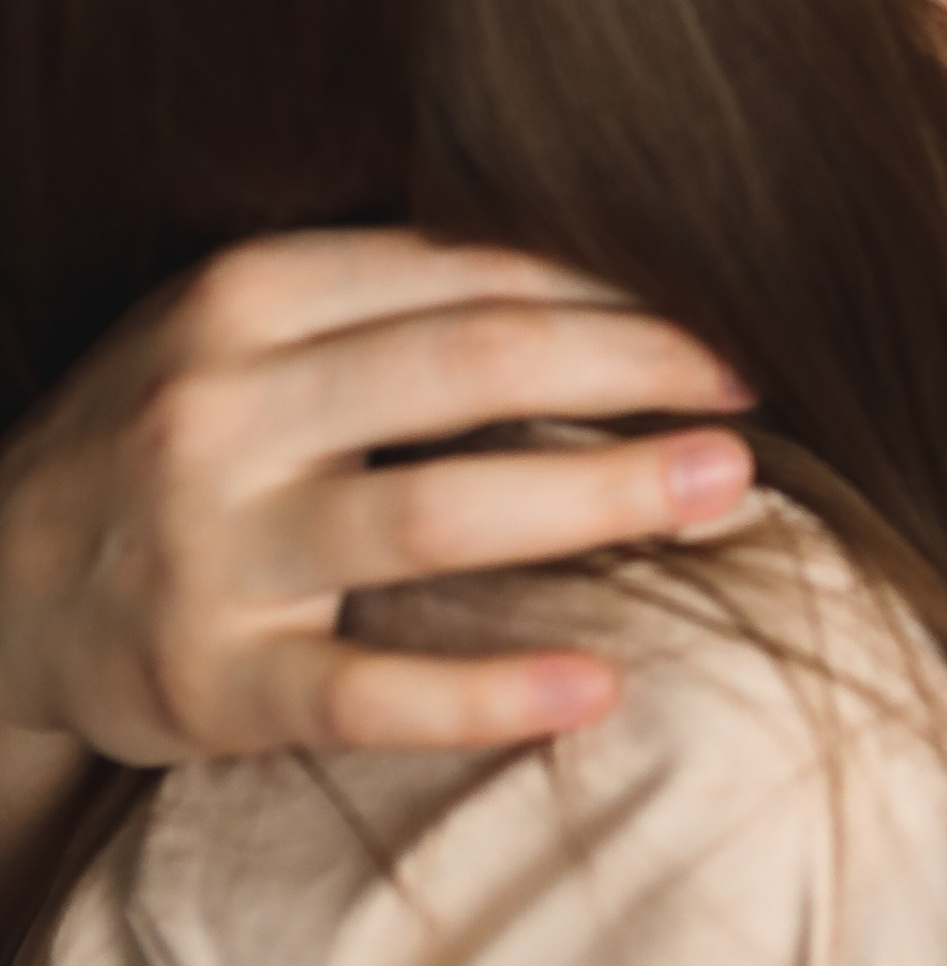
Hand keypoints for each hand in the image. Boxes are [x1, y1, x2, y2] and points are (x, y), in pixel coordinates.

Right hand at [0, 232, 758, 763]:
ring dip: (604, 497)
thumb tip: (615, 280)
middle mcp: (224, 407)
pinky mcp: (209, 683)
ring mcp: (213, 549)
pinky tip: (600, 687)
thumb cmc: (170, 440)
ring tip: (728, 496)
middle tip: (757, 396)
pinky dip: (491, 692)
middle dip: (637, 373)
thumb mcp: (244, 332)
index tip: (724, 318)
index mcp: (248, 296)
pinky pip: (368, 691)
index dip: (612, 293)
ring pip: (440, 514)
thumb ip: (390, 298)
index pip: (467, 274)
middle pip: (476, 367)